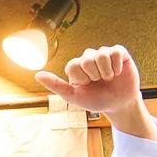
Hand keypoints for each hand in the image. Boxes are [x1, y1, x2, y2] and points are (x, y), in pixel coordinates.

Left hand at [35, 45, 153, 136]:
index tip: (86, 85)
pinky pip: (116, 52)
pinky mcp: (119, 53)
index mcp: (75, 66)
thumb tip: (37, 75)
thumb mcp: (73, 96)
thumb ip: (55, 85)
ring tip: (108, 78)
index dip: (81, 77)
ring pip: (101, 55)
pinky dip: (117, 66)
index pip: (73, 65)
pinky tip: (117, 72)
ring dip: (106, 72)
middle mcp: (88, 58)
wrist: (117, 104)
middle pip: (87, 59)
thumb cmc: (95, 100)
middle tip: (99, 82)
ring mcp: (103, 54)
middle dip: (94, 75)